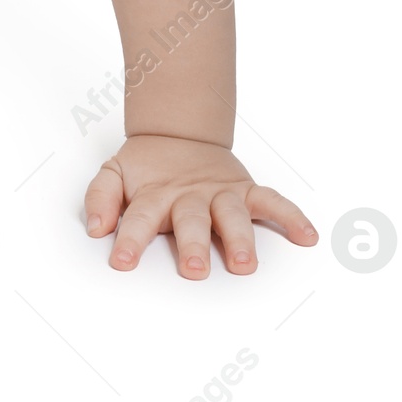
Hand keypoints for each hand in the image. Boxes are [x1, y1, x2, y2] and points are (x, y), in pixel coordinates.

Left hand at [84, 133, 316, 277]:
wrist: (178, 132)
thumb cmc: (148, 166)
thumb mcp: (115, 173)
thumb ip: (101, 197)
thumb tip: (95, 227)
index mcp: (156, 195)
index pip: (140, 219)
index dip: (130, 239)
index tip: (122, 261)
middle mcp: (190, 196)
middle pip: (192, 222)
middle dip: (193, 246)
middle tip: (193, 269)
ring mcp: (220, 194)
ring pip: (232, 216)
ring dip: (240, 239)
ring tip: (244, 263)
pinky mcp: (245, 191)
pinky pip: (273, 202)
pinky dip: (291, 217)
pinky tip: (306, 236)